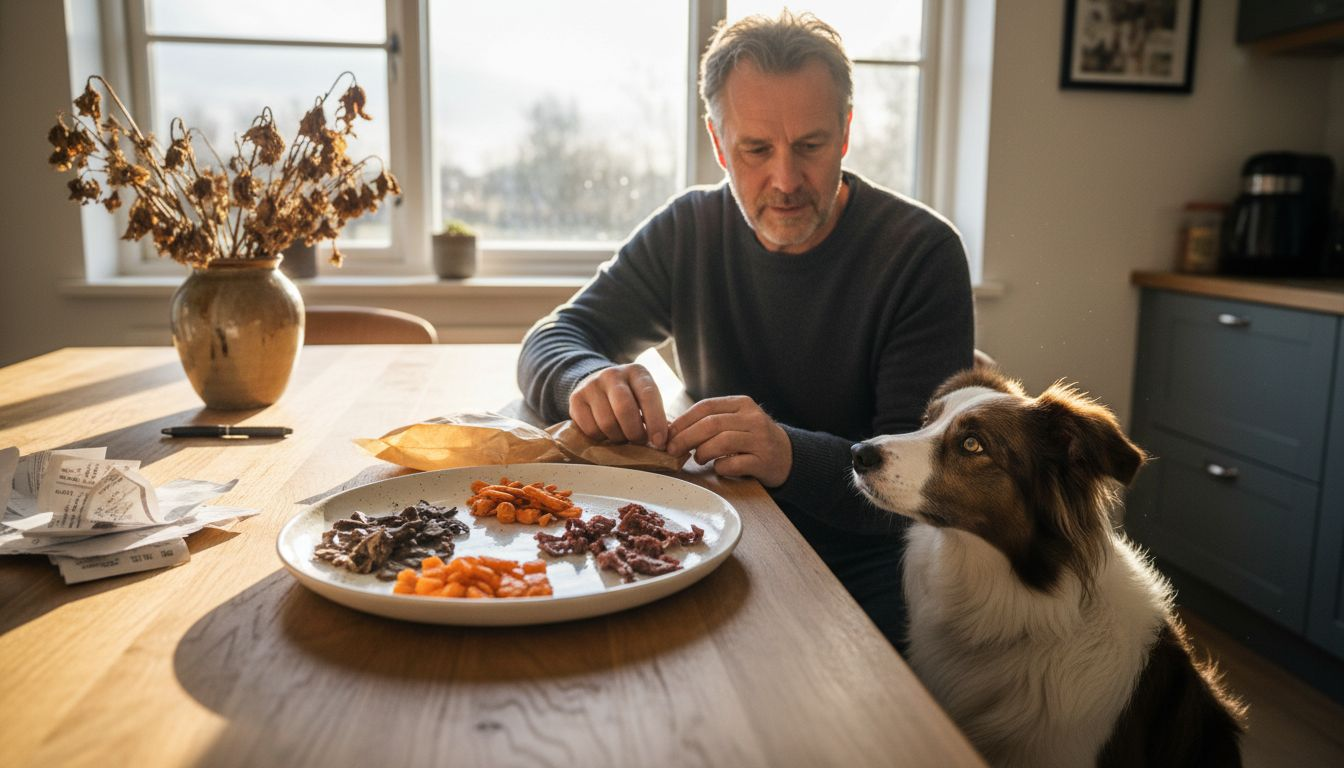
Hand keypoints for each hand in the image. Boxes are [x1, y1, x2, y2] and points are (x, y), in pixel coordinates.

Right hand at [568, 364, 668, 448]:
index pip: (648, 396)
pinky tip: (606, 433)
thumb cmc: (629, 396)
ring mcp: (591, 385)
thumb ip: (656, 416)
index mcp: (636, 372)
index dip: (656, 421)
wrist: (596, 383)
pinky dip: (600, 438)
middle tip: (638, 440)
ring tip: (622, 436)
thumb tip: (664, 442)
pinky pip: (590, 429)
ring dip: (618, 437)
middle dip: (635, 433)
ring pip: (607, 423)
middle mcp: (612, 374)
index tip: (659, 442)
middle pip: (625, 409)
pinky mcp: (575, 399)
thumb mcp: (644, 397)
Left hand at [666, 396, 791, 486]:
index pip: (706, 407)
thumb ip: (711, 422)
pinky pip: (734, 463)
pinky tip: (718, 468)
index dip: (683, 420)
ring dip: (702, 452)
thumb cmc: (752, 439)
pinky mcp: (763, 461)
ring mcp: (760, 439)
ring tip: (697, 459)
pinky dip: (720, 467)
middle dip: (686, 437)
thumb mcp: (736, 421)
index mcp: (742, 404)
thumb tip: (672, 430)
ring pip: (722, 441)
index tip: (668, 434)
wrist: (788, 456)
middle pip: (711, 424)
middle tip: (672, 450)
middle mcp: (752, 418)